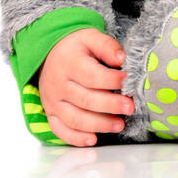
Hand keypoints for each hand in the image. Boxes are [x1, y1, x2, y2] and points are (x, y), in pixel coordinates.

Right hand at [36, 29, 132, 147]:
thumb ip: (107, 46)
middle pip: (85, 100)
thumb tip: (121, 58)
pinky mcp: (51, 113)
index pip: (91, 76)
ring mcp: (53, 102)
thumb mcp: (90, 37)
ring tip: (119, 125)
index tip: (128, 81)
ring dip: (99, 125)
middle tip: (130, 107)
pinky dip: (76, 138)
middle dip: (110, 106)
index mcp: (69, 64)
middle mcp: (59, 85)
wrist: (48, 54)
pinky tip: (93, 139)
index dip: (112, 80)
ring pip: (75, 118)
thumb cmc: (75, 48)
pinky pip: (60, 130)